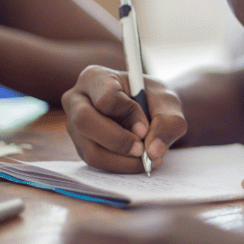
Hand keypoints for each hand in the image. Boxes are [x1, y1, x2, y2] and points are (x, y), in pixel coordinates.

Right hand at [62, 65, 186, 172]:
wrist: (151, 111)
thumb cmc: (154, 100)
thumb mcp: (169, 103)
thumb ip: (168, 122)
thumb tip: (152, 150)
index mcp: (95, 77)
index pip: (106, 98)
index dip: (129, 115)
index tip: (146, 126)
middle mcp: (77, 100)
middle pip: (84, 122)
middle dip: (118, 141)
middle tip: (143, 150)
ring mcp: (75, 126)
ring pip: (91, 149)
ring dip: (123, 160)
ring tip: (147, 158)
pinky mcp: (81, 146)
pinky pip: (97, 162)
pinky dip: (121, 166)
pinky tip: (138, 161)